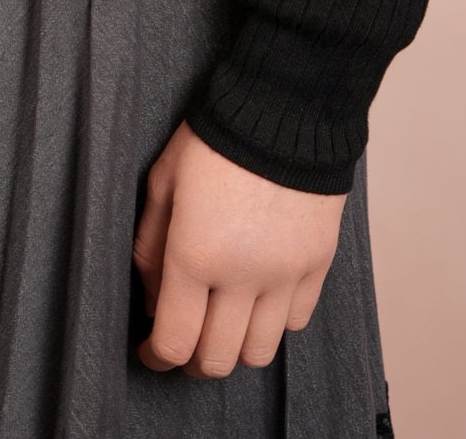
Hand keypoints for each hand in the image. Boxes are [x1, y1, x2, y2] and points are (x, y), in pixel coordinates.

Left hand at [131, 119, 345, 376]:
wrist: (283, 106)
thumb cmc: (215, 138)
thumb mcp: (163, 182)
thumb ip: (149, 246)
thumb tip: (150, 300)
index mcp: (195, 255)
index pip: (174, 342)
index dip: (156, 356)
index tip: (150, 350)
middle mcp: (243, 276)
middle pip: (217, 359)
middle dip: (192, 360)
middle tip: (184, 339)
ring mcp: (285, 274)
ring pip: (259, 352)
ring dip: (235, 347)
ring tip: (224, 322)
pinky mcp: (317, 263)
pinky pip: (295, 321)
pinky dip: (274, 322)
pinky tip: (259, 297)